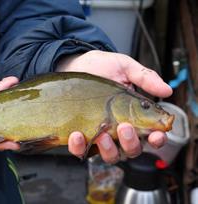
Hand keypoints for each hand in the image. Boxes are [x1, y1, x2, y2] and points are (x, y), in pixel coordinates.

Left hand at [57, 50, 171, 162]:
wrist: (74, 64)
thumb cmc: (100, 67)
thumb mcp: (124, 67)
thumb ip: (144, 77)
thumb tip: (166, 90)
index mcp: (133, 116)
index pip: (150, 135)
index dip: (156, 139)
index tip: (156, 135)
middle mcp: (118, 129)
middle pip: (131, 149)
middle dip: (131, 143)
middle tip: (124, 127)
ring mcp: (99, 134)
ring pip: (110, 155)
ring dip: (108, 149)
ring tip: (102, 134)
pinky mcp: (80, 136)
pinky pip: (81, 150)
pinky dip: (80, 147)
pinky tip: (77, 134)